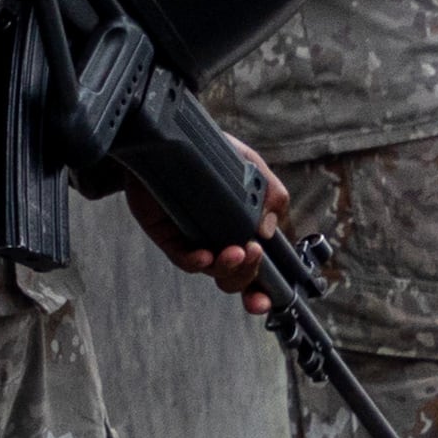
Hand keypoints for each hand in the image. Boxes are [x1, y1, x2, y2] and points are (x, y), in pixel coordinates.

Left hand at [126, 143, 282, 315]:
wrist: (168, 136)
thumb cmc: (213, 152)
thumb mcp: (250, 165)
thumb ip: (270, 192)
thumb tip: (268, 230)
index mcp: (245, 228)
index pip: (259, 269)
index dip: (264, 291)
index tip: (267, 301)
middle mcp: (220, 239)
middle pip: (238, 278)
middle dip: (249, 275)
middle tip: (252, 252)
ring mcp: (194, 239)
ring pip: (214, 271)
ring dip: (229, 268)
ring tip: (234, 252)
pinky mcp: (168, 235)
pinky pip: (183, 258)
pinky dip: (196, 261)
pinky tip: (204, 256)